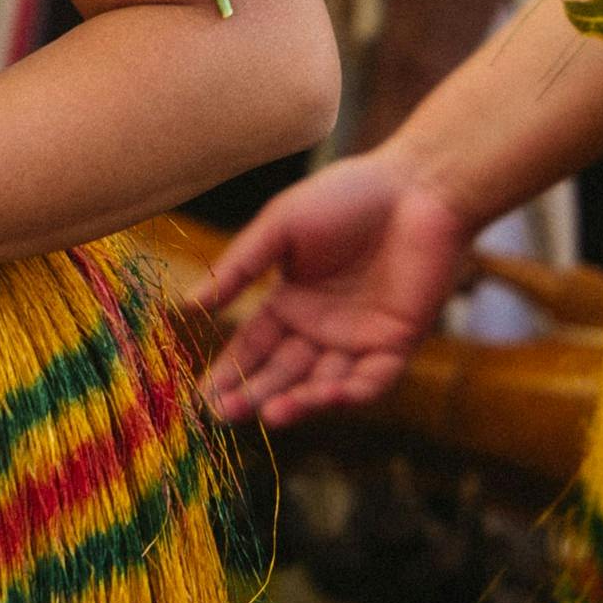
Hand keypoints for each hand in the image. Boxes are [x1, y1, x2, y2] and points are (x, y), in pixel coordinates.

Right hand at [192, 154, 473, 423]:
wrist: (414, 187)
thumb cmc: (344, 196)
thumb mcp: (279, 228)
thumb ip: (238, 269)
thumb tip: (188, 306)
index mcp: (290, 301)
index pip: (253, 346)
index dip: (229, 371)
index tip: (200, 398)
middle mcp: (322, 327)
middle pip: (283, 372)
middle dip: (254, 394)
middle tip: (224, 415)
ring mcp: (359, 338)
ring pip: (324, 383)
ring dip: (300, 401)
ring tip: (272, 414)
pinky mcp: (396, 342)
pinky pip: (372, 378)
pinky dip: (351, 392)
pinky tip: (327, 396)